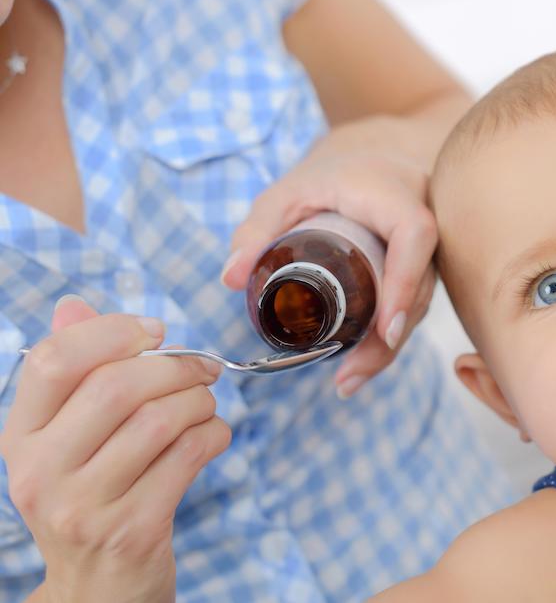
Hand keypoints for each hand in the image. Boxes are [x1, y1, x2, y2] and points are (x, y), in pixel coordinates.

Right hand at [0, 296, 229, 602]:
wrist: (97, 590)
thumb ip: (73, 373)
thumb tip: (73, 305)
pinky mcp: (133, 528)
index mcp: (19, 438)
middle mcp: (40, 472)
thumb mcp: (66, 440)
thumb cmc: (90, 497)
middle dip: (174, 366)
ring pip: (160, 420)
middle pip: (116, 386)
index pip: (52, 361)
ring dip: (199, 401)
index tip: (154, 332)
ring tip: (205, 405)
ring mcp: (84, 506)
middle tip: (202, 367)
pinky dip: (214, 434)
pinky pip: (189, 456)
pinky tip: (213, 436)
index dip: (112, 332)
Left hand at [220, 126, 437, 397]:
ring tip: (349, 381)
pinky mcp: (428, 265)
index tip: (385, 328)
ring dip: (390, 345)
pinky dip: (392, 334)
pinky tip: (365, 363)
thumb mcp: (286, 193)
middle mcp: (426, 218)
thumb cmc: (328, 175)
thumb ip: (257, 230)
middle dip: (389, 337)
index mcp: (394, 193)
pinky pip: (416, 301)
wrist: (373, 159)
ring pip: (422, 301)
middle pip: (422, 284)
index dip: (405, 282)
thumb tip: (232, 279)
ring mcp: (434, 246)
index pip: (415, 235)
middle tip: (349, 376)